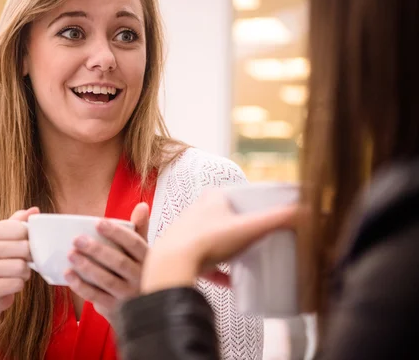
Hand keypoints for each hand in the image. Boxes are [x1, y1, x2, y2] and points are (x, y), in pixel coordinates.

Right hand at [0, 207, 39, 312]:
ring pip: (20, 268)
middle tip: (24, 260)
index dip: (30, 238)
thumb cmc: (3, 258)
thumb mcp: (9, 237)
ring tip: (17, 272)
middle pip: (23, 249)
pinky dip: (19, 285)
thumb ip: (20, 222)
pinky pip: (16, 284)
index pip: (21, 229)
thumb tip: (34, 210)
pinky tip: (11, 283)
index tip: (25, 243)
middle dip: (29, 257)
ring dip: (25, 272)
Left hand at [65, 202, 149, 320]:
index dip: (116, 233)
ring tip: (70, 254)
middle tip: (77, 239)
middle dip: (96, 250)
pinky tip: (69, 274)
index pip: (134, 243)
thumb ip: (140, 229)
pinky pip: (96, 296)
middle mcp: (140, 278)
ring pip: (106, 279)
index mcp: (148, 260)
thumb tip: (142, 205)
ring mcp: (128, 295)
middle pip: (118, 262)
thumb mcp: (143, 253)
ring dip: (86, 266)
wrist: (142, 310)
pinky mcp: (115, 309)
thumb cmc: (138, 273)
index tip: (98, 223)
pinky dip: (81, 285)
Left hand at [141, 188, 299, 293]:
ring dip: (232, 251)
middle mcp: (198, 212)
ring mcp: (189, 234)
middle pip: (228, 219)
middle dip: (245, 230)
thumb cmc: (207, 240)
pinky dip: (220, 273)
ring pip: (216, 240)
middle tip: (264, 241)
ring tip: (250, 260)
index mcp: (213, 199)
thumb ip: (278, 219)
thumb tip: (308, 210)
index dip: (256, 206)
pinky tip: (233, 284)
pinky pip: (206, 263)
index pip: (240, 196)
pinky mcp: (184, 255)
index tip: (272, 218)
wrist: (172, 265)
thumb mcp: (249, 227)